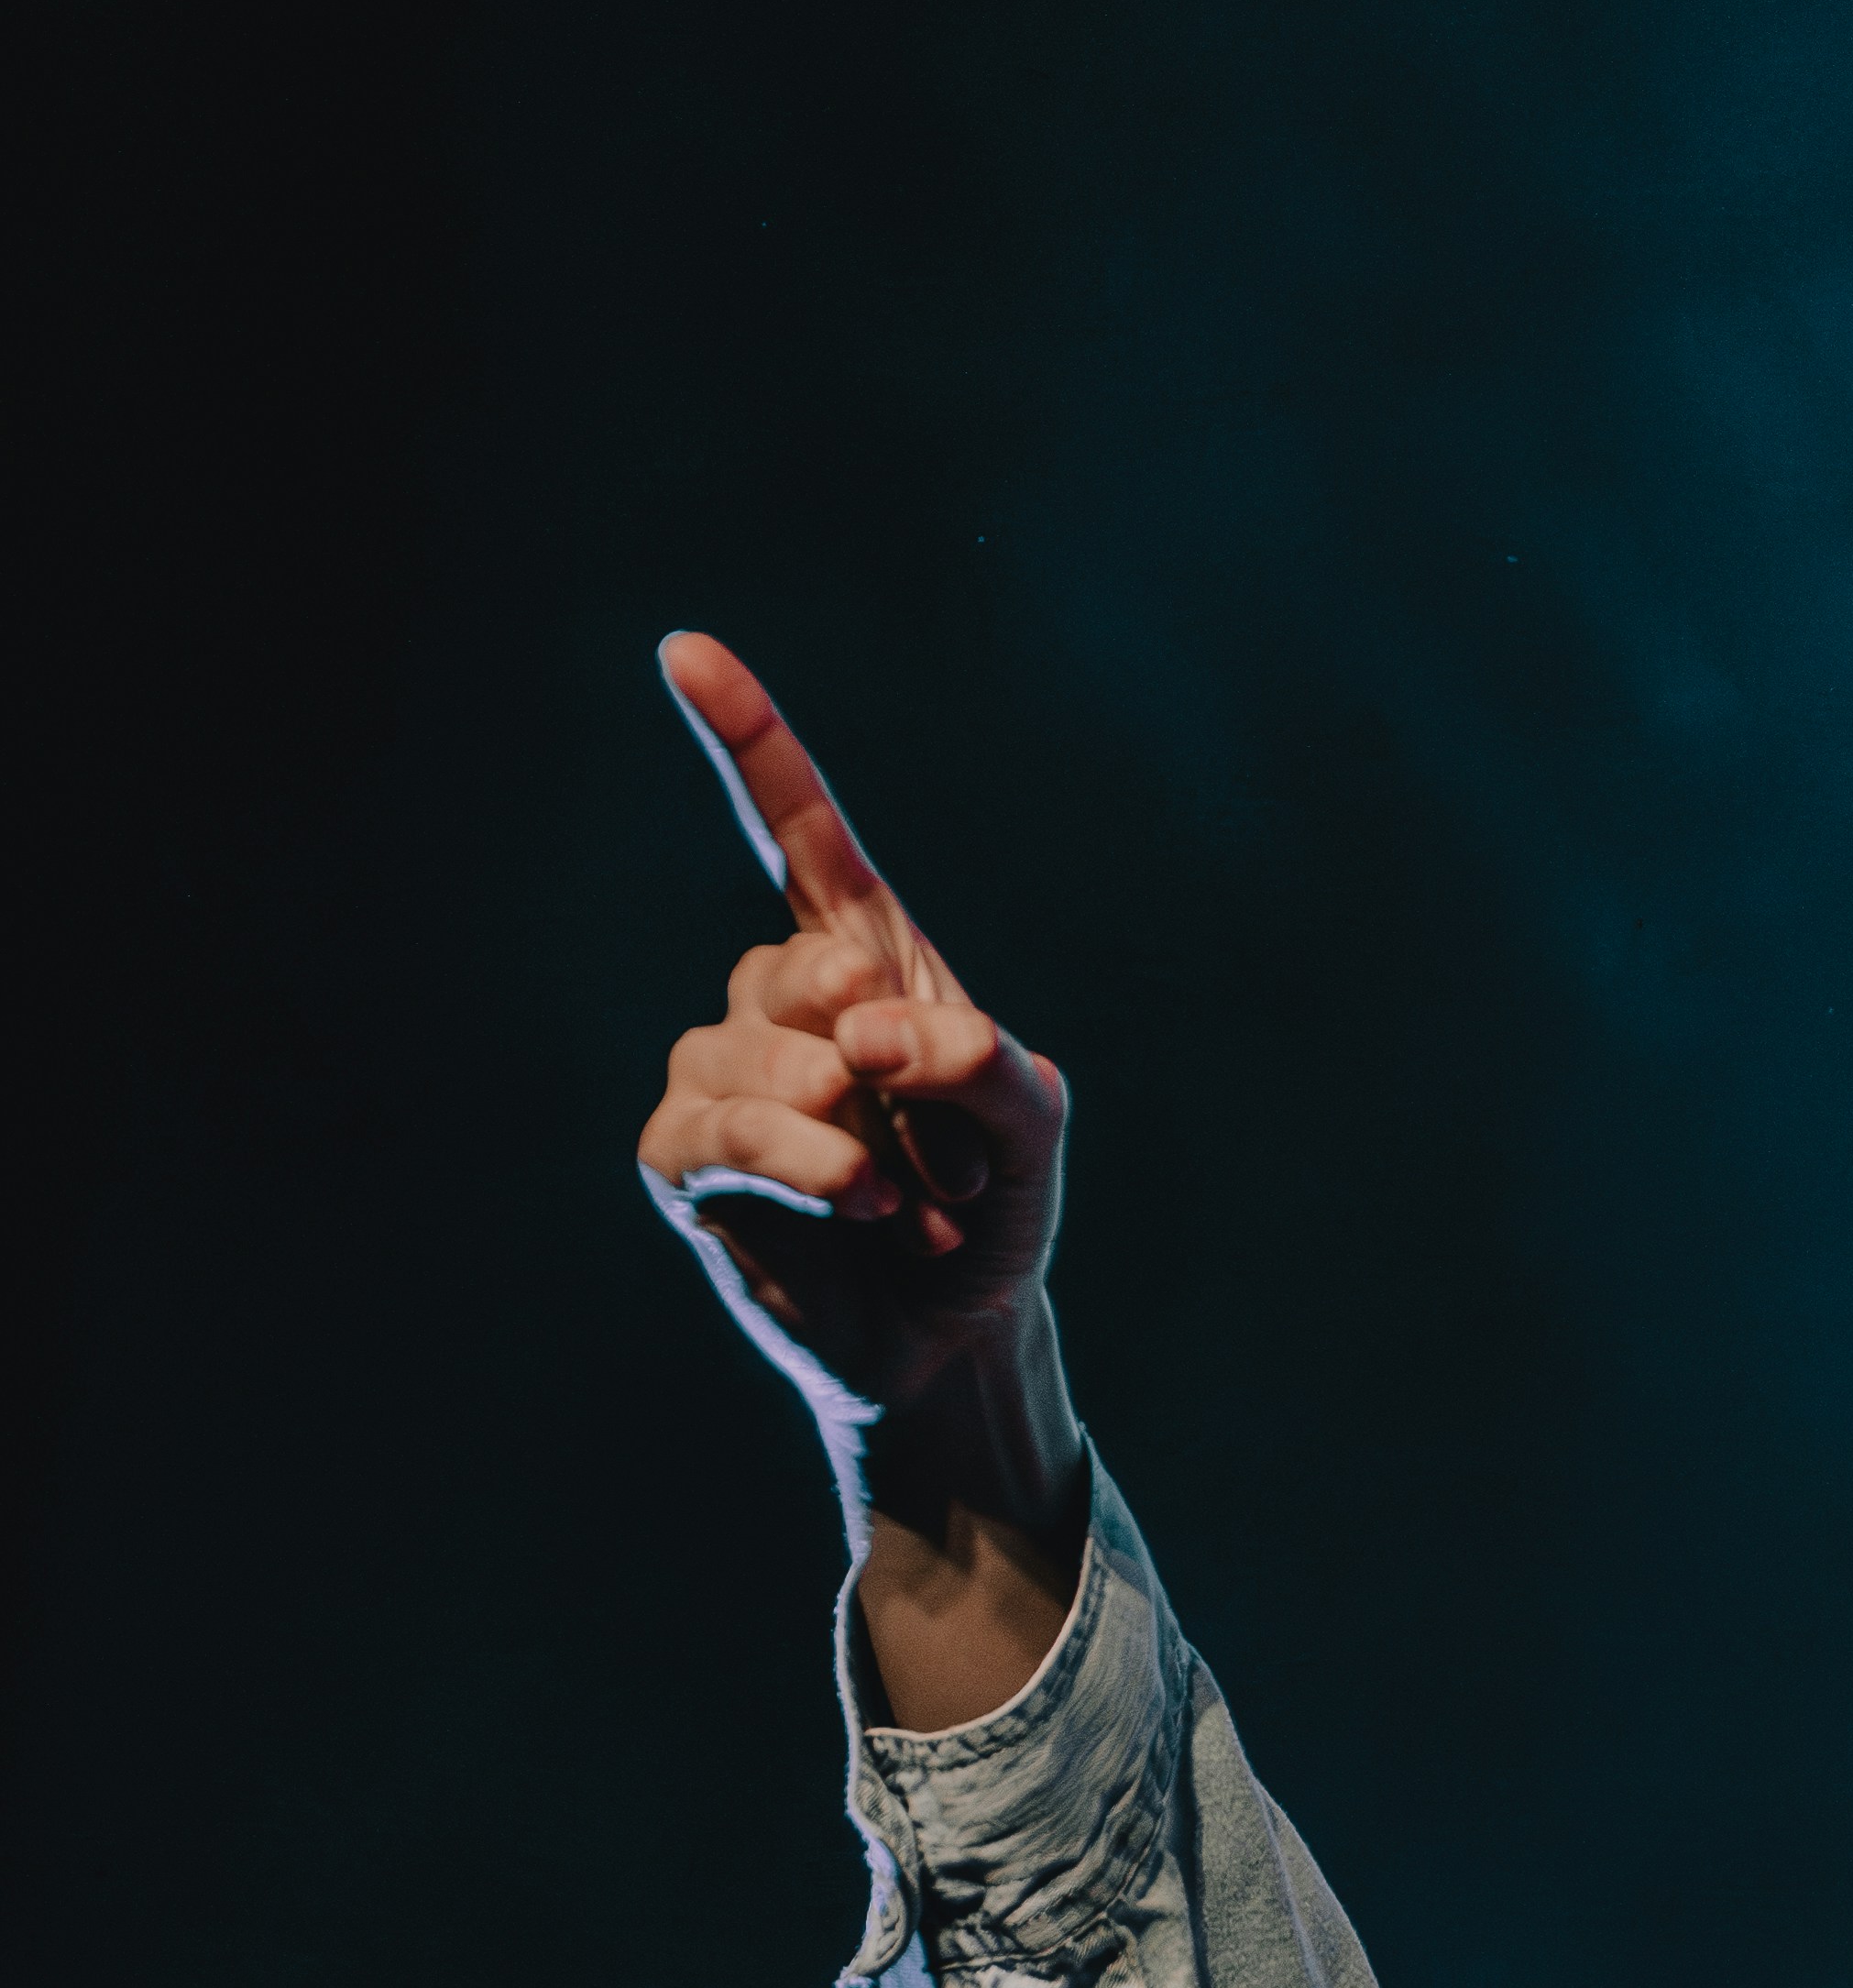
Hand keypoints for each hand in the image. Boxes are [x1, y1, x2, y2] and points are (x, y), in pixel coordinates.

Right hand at [637, 635, 1080, 1707]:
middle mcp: (777, 1003)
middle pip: (791, 963)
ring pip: (753, 1053)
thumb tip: (868, 1030)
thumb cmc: (992, 1215)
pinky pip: (715, 1131)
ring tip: (896, 1193)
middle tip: (922, 1128)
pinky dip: (799, 1164)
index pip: (797, 828)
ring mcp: (722, 1078)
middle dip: (868, 1041)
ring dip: (839, 1122)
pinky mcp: (686, 1161)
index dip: (745, 736)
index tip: (683, 650)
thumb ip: (984, 1061)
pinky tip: (860, 1204)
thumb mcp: (1034, 1133)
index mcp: (861, 958)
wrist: (953, 1337)